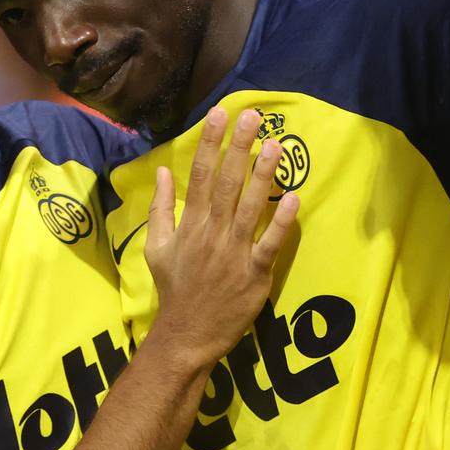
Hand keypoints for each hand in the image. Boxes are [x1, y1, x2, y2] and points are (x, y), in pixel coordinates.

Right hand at [144, 107, 298, 366]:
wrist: (185, 334)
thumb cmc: (174, 289)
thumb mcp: (155, 247)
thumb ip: (160, 208)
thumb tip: (161, 172)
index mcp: (190, 225)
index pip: (199, 175)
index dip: (210, 143)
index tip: (220, 115)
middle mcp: (211, 233)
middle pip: (226, 182)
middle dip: (239, 147)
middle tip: (253, 116)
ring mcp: (234, 253)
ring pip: (249, 206)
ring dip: (263, 175)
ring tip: (276, 145)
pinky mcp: (255, 274)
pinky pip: (270, 243)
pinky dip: (280, 222)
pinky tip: (293, 198)